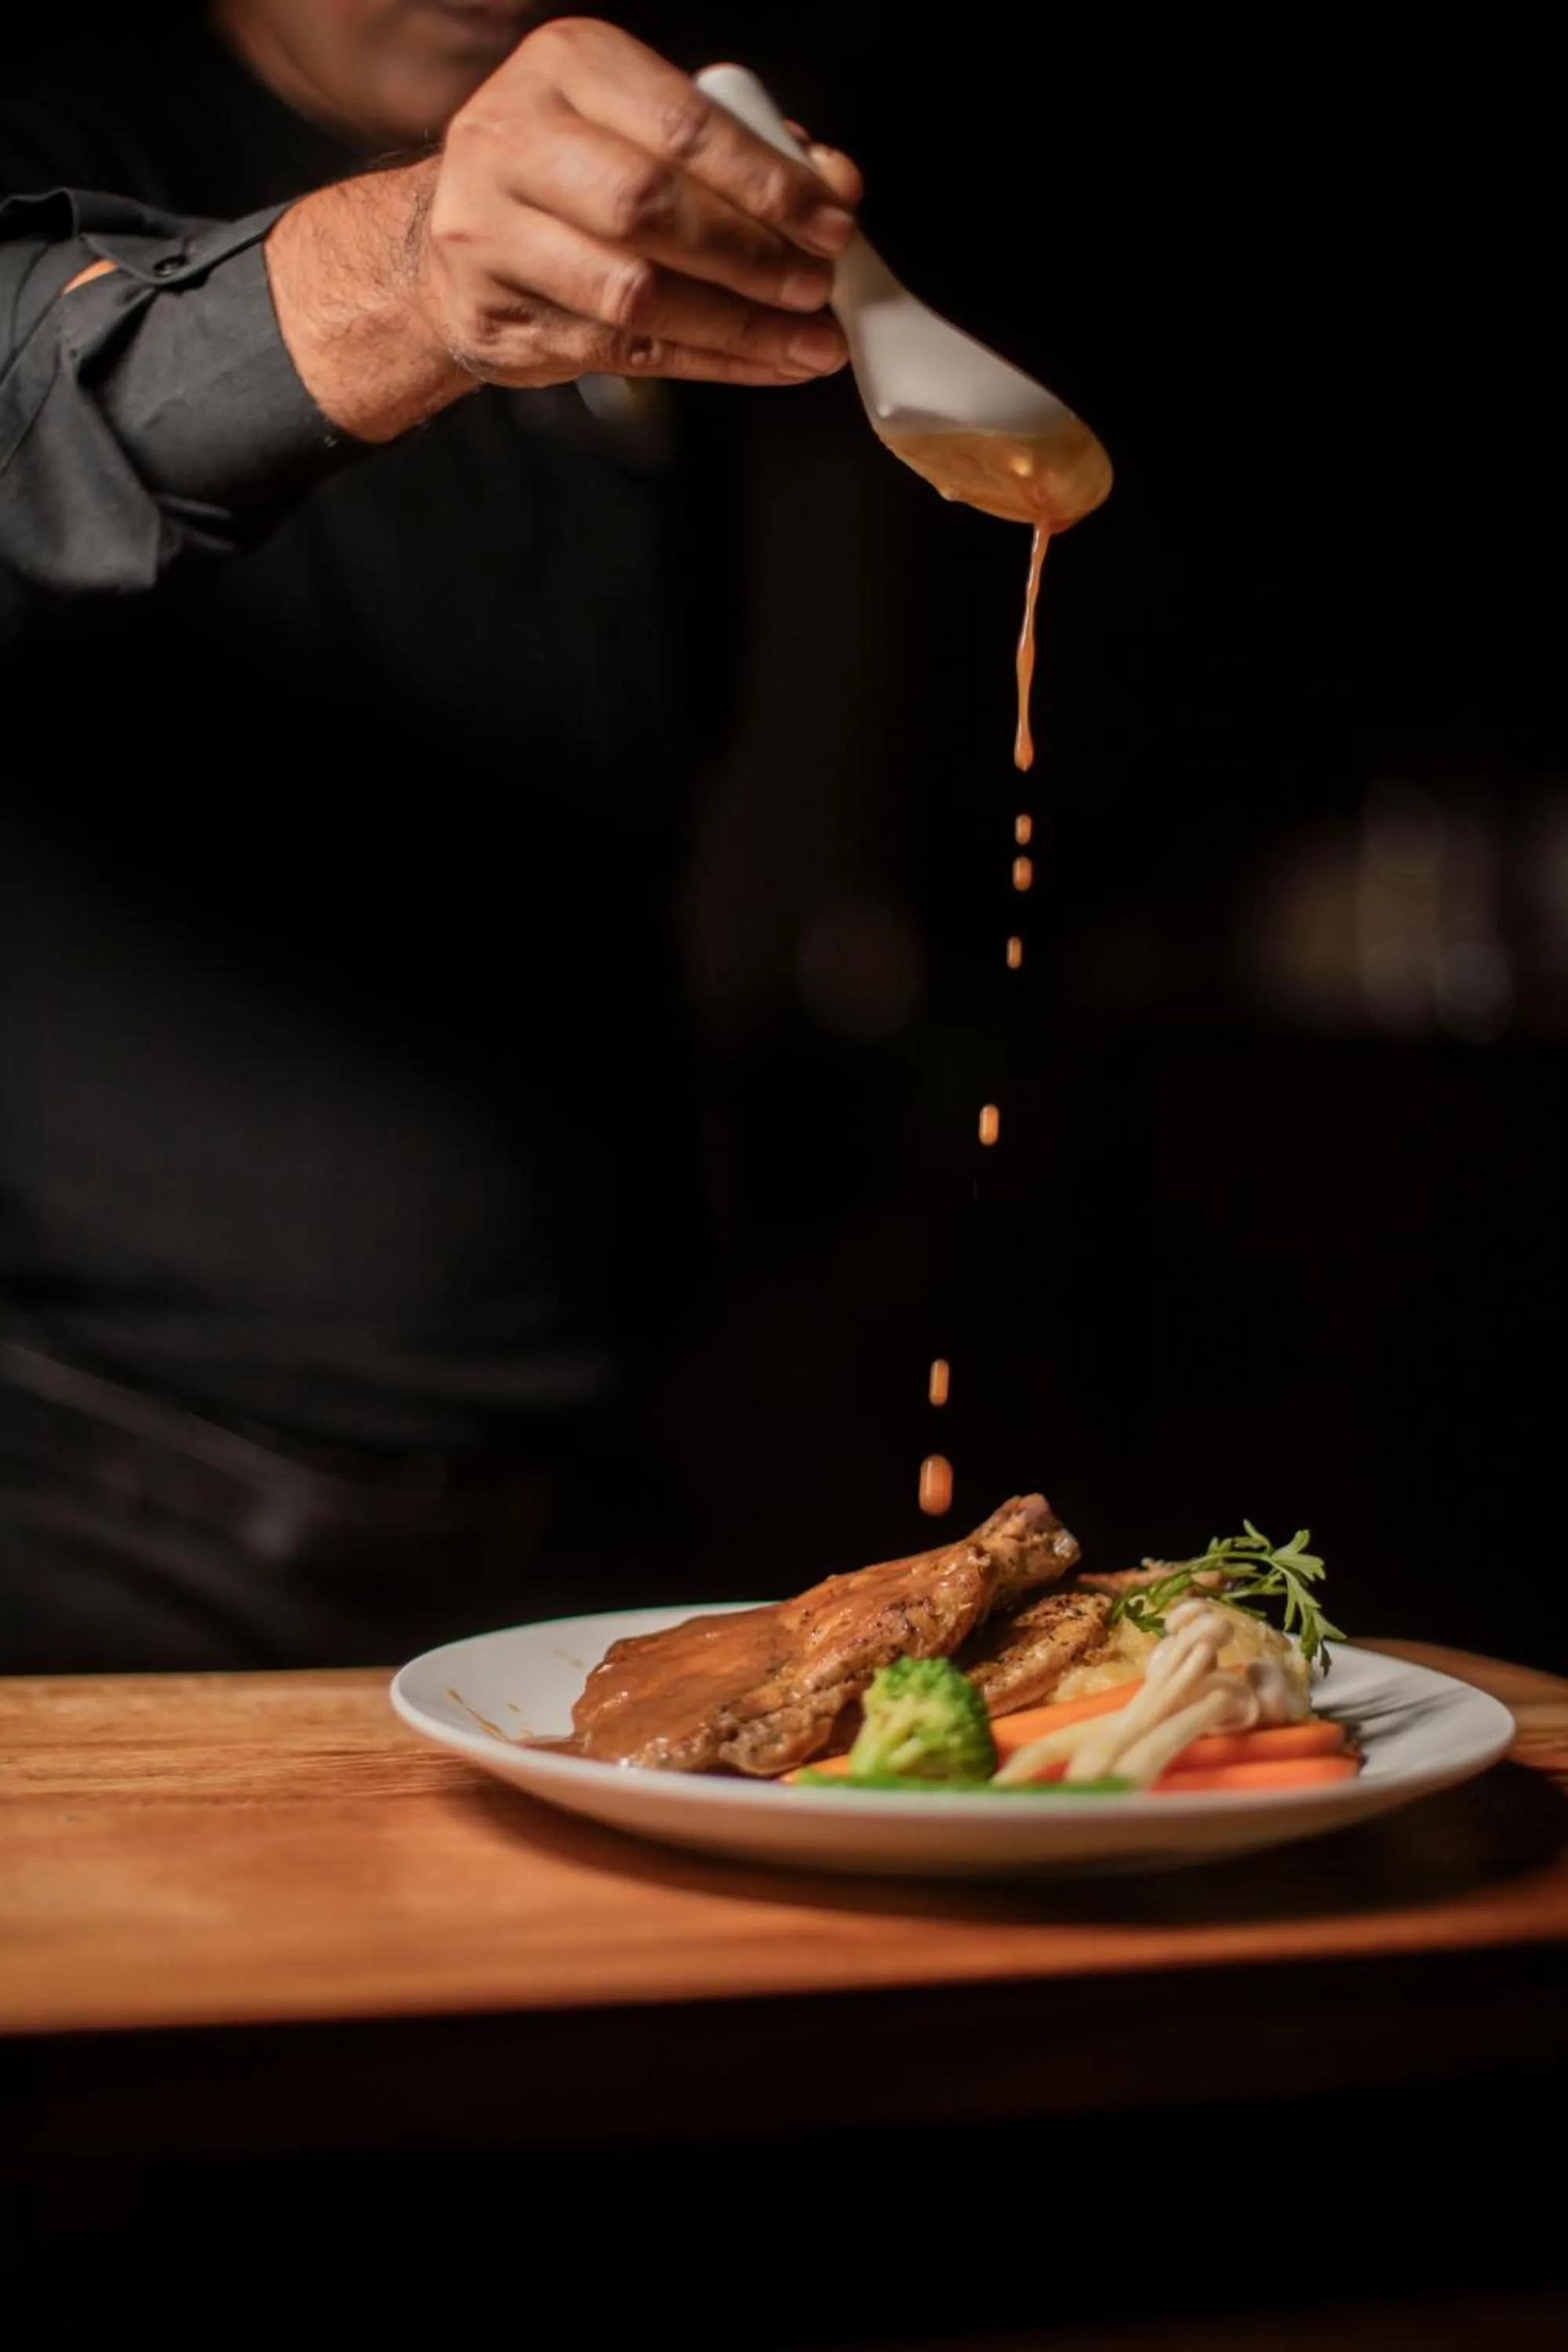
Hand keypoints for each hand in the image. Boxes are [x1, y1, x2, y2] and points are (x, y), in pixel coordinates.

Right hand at [266, 18, 862, 441]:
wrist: (448, 238)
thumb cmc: (573, 175)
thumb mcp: (644, 127)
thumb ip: (739, 148)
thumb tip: (837, 188)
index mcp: (565, 66)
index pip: (680, 125)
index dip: (766, 183)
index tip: (833, 226)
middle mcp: (513, 138)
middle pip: (651, 209)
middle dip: (751, 258)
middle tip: (818, 290)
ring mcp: (490, 232)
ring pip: (633, 294)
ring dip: (735, 325)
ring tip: (806, 342)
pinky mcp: (496, 315)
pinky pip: (620, 352)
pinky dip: (707, 362)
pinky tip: (761, 363)